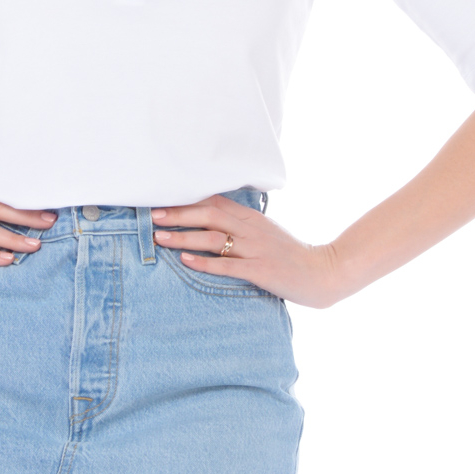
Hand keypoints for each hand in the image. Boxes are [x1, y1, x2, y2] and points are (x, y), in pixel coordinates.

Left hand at [151, 193, 344, 308]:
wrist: (323, 273)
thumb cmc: (290, 255)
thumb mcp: (265, 233)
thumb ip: (240, 225)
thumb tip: (209, 220)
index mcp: (251, 218)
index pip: (213, 201)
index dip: (185, 200)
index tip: (160, 201)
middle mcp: (251, 229)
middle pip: (209, 214)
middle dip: (178, 214)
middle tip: (152, 216)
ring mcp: (256, 249)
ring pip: (214, 238)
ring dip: (184, 237)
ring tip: (159, 238)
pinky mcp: (261, 270)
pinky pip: (228, 265)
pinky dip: (205, 262)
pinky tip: (185, 262)